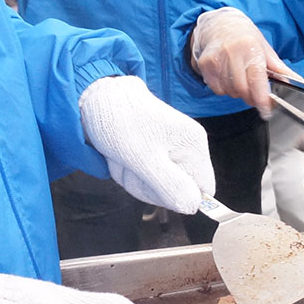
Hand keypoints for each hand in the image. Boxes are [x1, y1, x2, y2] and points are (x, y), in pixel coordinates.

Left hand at [79, 75, 214, 213]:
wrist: (99, 96)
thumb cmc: (121, 123)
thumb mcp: (143, 159)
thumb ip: (170, 185)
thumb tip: (193, 207)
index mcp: (194, 146)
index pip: (204, 190)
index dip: (180, 195)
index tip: (156, 183)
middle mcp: (188, 147)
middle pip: (179, 190)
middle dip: (149, 186)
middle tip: (131, 166)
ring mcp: (172, 148)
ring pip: (159, 185)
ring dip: (135, 178)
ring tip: (123, 158)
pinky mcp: (157, 149)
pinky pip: (148, 175)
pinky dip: (131, 171)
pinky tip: (122, 156)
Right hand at [190, 7, 292, 115]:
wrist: (219, 25)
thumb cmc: (245, 38)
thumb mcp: (265, 49)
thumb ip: (279, 68)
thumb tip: (297, 82)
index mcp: (250, 47)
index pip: (256, 79)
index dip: (261, 98)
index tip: (266, 110)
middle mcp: (231, 52)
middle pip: (242, 89)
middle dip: (251, 97)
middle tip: (255, 94)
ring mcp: (216, 58)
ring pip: (230, 91)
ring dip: (238, 92)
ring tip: (241, 78)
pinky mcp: (205, 65)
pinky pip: (218, 89)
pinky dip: (225, 89)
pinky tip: (229, 77)